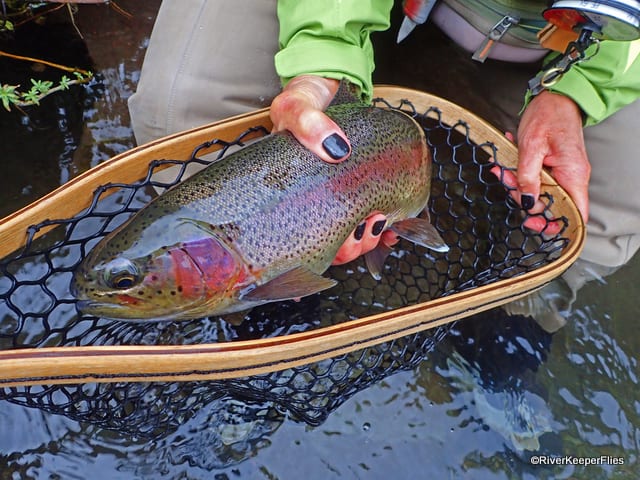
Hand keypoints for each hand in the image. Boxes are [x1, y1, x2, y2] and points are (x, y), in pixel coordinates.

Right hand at [271, 75, 391, 263]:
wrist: (325, 86)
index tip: (348, 231)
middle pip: (332, 244)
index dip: (328, 245)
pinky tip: (396, 226)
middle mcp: (318, 201)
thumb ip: (308, 123)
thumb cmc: (301, 102)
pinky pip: (374, 213)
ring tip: (380, 221)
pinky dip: (388, 227)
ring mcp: (341, 196)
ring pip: (353, 236)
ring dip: (370, 239)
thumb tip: (336, 147)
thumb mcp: (295, 107)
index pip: (306, 234)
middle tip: (368, 224)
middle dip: (353, 245)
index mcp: (297, 194)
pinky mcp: (363, 185)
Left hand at [515, 90, 590, 223]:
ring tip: (502, 168)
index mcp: (573, 175)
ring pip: (538, 191)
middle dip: (523, 198)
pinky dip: (519, 173)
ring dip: (516, 183)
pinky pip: (534, 178)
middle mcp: (571, 177)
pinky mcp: (551, 166)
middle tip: (507, 182)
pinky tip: (509, 161)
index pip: (575, 214)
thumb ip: (527, 178)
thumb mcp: (531, 147)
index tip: (532, 221)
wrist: (554, 96)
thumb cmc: (548, 115)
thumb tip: (527, 203)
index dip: (554, 224)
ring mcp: (561, 172)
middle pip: (549, 204)